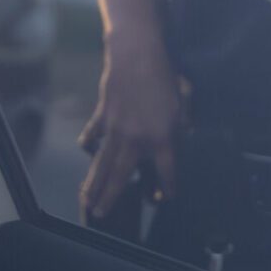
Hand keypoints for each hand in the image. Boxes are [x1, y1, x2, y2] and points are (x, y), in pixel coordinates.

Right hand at [77, 33, 183, 226]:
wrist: (136, 54)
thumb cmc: (165, 76)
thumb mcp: (183, 103)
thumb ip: (182, 126)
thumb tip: (182, 138)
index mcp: (162, 139)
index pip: (166, 173)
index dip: (168, 188)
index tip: (165, 198)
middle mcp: (136, 140)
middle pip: (120, 177)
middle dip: (110, 198)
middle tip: (99, 216)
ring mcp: (116, 130)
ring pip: (102, 163)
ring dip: (93, 183)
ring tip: (86, 200)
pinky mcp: (103, 116)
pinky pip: (93, 135)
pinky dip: (89, 144)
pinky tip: (87, 151)